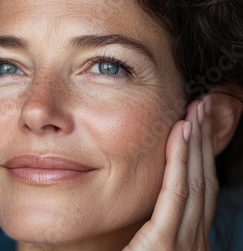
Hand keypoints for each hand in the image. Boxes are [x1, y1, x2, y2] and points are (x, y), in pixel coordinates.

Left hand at [124, 97, 217, 250]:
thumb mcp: (141, 250)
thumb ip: (146, 229)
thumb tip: (137, 205)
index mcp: (186, 241)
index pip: (198, 190)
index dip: (199, 156)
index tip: (195, 124)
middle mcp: (192, 240)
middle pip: (203, 180)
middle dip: (205, 140)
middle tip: (204, 105)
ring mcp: (184, 243)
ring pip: (195, 181)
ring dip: (197, 142)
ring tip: (197, 110)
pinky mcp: (166, 244)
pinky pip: (177, 194)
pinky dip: (181, 162)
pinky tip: (182, 134)